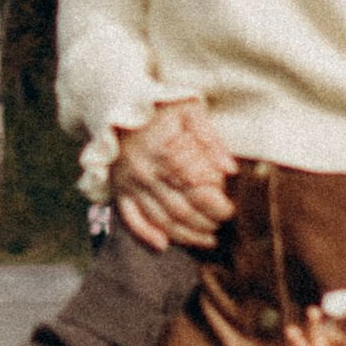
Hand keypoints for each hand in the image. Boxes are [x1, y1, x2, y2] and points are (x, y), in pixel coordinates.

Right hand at [107, 98, 235, 251]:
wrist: (114, 101)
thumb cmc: (158, 106)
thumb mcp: (189, 108)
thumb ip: (210, 138)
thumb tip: (230, 170)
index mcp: (166, 149)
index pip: (196, 186)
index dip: (215, 203)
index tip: (231, 210)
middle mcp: (147, 170)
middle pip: (181, 207)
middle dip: (205, 222)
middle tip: (222, 226)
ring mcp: (130, 183)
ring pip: (161, 218)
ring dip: (185, 234)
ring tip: (207, 239)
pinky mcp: (118, 189)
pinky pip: (130, 219)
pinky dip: (145, 235)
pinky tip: (164, 245)